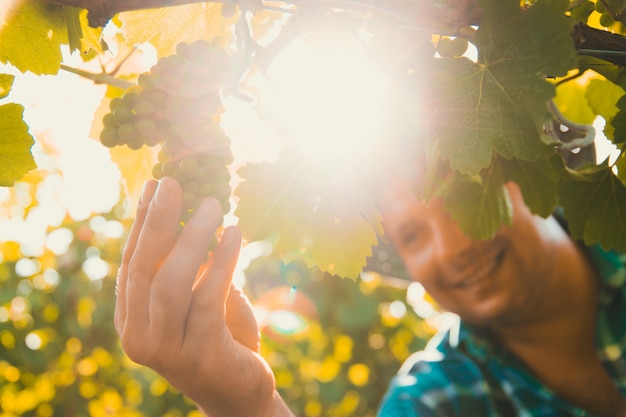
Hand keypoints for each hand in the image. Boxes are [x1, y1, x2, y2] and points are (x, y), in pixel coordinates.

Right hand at [114, 177, 289, 416]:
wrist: (241, 391)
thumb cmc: (221, 338)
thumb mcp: (198, 298)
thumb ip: (188, 266)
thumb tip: (188, 211)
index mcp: (132, 320)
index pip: (132, 262)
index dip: (141, 222)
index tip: (153, 184)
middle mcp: (139, 336)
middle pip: (144, 268)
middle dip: (157, 221)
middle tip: (174, 183)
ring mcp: (165, 349)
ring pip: (170, 282)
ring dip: (192, 238)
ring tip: (213, 203)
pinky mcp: (199, 354)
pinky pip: (207, 298)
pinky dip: (221, 262)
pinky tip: (235, 234)